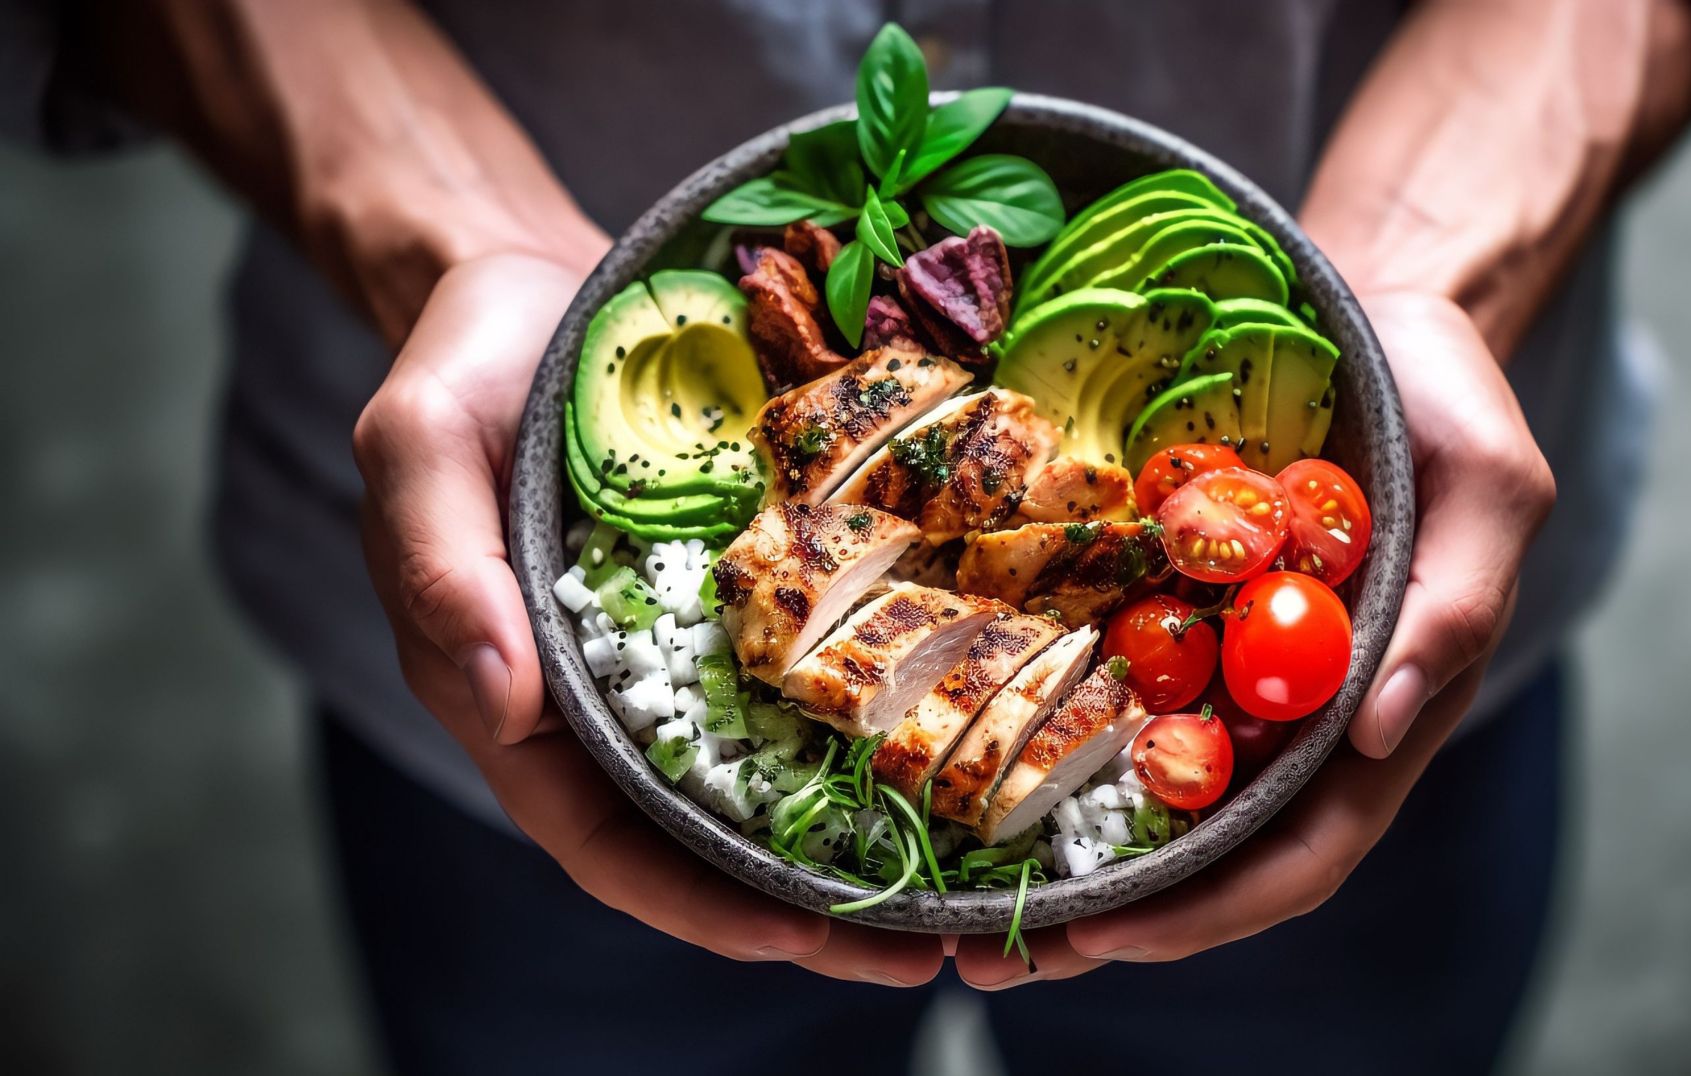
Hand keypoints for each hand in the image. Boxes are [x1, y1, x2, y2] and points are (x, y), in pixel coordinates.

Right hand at [353, 250, 943, 985]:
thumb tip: (499, 700)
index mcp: (521, 700)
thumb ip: (441, 570)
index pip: (607, 845)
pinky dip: (878, 718)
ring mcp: (688, 649)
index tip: (803, 937)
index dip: (700, 905)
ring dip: (869, 832)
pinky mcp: (746, 593)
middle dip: (815, 905)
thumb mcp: (418, 447)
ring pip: (780, 771)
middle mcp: (612, 698)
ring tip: (977, 876)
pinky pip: (816, 672)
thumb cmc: (460, 368)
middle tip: (931, 945)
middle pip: (712, 838)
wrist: (531, 280)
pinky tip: (961, 736)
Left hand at [955, 291, 1554, 986]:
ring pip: (1150, 795)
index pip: (1306, 846)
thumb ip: (1456, 602)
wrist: (1368, 317)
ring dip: (1065, 853)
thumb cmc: (1441, 398)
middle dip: (1115, 915)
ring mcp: (1230, 669)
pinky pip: (1111, 695)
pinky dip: (1052, 747)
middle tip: (992, 956)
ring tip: (958, 902)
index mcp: (1381, 706)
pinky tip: (970, 770)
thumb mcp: (1488, 480)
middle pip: (1212, 851)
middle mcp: (1298, 710)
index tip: (1119, 934)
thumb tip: (1377, 727)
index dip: (1219, 905)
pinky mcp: (1175, 615)